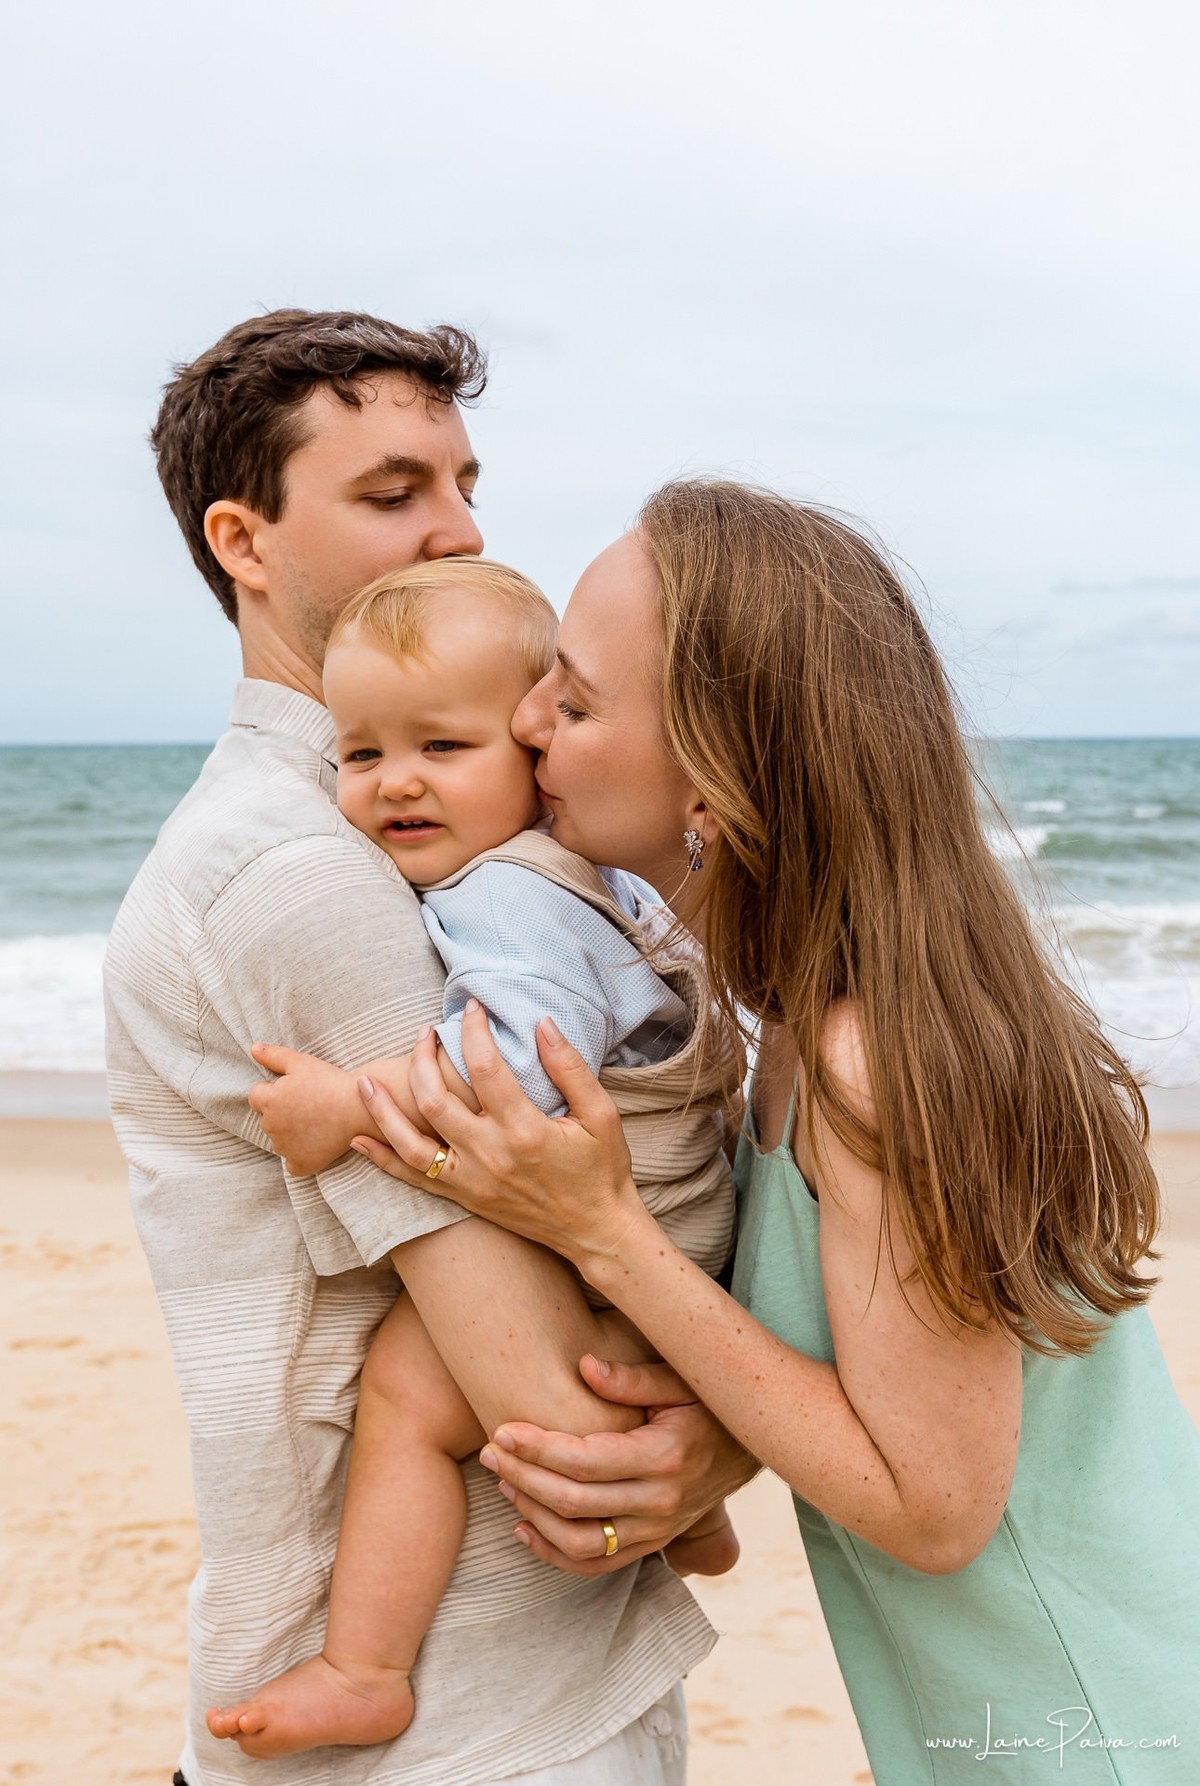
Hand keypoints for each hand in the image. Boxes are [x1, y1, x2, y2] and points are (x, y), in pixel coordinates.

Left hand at [247, 1043, 360, 1175]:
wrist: (358, 1108)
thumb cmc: (330, 1083)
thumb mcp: (301, 1062)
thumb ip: (273, 1056)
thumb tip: (253, 1049)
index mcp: (268, 1101)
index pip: (256, 1096)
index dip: (274, 1091)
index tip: (296, 1091)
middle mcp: (271, 1126)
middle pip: (268, 1119)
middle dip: (281, 1113)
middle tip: (309, 1105)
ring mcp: (285, 1147)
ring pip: (280, 1140)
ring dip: (290, 1134)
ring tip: (316, 1122)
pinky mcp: (301, 1163)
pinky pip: (292, 1164)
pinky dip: (300, 1157)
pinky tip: (315, 1145)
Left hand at [350, 1003, 642, 1268]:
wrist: (597, 1232)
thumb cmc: (602, 1170)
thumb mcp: (601, 1114)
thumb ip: (569, 1068)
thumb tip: (542, 1024)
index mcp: (525, 1130)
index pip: (486, 1069)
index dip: (474, 1033)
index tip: (471, 1008)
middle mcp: (491, 1156)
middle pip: (435, 1101)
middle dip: (421, 1060)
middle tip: (423, 1032)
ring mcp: (472, 1181)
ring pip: (411, 1143)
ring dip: (383, 1111)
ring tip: (364, 1081)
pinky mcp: (465, 1198)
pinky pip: (413, 1179)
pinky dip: (382, 1160)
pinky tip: (359, 1140)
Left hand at [477, 1355, 756, 1575]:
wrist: (752, 1447)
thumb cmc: (708, 1402)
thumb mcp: (681, 1378)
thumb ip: (632, 1377)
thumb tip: (583, 1366)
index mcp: (665, 1456)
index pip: (585, 1462)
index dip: (537, 1448)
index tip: (502, 1431)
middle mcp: (661, 1502)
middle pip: (573, 1503)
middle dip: (522, 1477)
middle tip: (489, 1452)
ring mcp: (657, 1531)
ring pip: (579, 1542)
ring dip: (532, 1515)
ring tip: (503, 1483)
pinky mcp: (651, 1545)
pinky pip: (595, 1565)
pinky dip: (553, 1554)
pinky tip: (524, 1528)